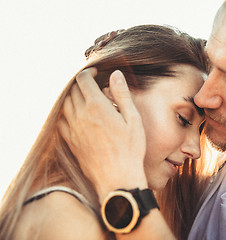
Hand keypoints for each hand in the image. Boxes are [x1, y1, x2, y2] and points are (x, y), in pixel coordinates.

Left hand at [58, 68, 146, 200]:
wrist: (117, 178)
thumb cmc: (130, 149)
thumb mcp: (133, 119)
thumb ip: (122, 94)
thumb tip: (115, 74)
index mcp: (97, 106)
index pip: (83, 80)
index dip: (88, 72)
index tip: (95, 72)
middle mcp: (80, 115)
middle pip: (72, 90)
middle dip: (81, 83)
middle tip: (91, 84)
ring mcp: (73, 129)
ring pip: (65, 104)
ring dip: (72, 97)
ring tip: (83, 98)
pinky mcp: (70, 142)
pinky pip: (61, 121)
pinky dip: (66, 114)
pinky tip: (75, 116)